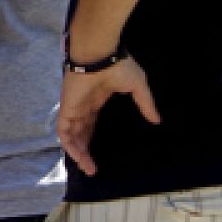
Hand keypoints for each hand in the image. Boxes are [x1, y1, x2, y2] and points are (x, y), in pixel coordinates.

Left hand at [56, 56, 160, 177]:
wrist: (98, 53)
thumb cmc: (117, 66)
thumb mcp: (137, 86)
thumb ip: (145, 103)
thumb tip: (157, 120)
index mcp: (96, 98)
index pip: (91, 122)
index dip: (92, 137)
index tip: (99, 153)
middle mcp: (83, 105)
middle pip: (81, 131)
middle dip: (85, 150)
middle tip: (92, 169)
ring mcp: (74, 106)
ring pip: (72, 134)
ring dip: (78, 153)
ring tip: (89, 169)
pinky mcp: (67, 107)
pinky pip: (64, 130)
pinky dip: (70, 145)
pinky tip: (79, 158)